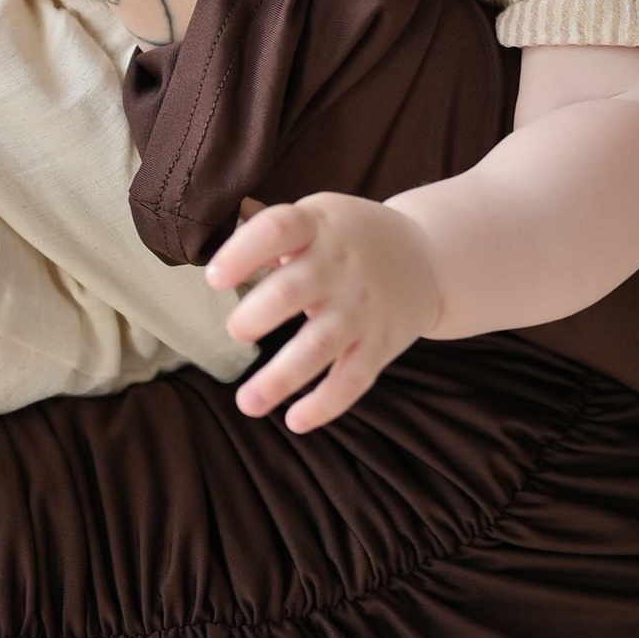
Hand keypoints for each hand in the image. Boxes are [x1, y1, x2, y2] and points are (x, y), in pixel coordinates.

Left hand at [209, 192, 442, 431]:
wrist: (428, 257)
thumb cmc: (349, 238)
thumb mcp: (317, 216)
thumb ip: (269, 231)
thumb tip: (210, 241)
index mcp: (319, 225)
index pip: (278, 229)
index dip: (242, 253)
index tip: (214, 279)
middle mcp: (342, 266)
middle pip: (294, 291)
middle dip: (259, 314)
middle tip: (236, 331)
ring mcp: (363, 307)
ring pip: (320, 345)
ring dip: (281, 377)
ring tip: (247, 403)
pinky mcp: (381, 344)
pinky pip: (353, 379)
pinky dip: (325, 404)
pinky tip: (295, 420)